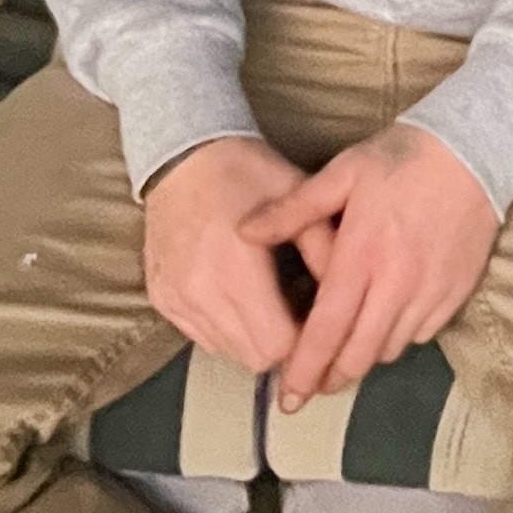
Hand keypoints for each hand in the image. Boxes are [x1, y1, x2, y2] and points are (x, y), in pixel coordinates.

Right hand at [142, 135, 307, 372]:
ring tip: (268, 301)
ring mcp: (176, 298)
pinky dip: (225, 328)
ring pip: (227, 351)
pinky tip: (237, 296)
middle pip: (254, 357)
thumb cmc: (247, 173)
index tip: (318, 319)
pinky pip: (202, 337)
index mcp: (236, 267)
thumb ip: (326, 249)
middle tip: (298, 311)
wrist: (182, 155)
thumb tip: (351, 298)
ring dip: (252, 337)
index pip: (277, 345)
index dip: (305, 340)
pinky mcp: (161, 299)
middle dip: (282, 343)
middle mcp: (200, 291)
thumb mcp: (299, 197)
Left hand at [239, 124, 501, 410]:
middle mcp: (396, 284)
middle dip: (330, 378)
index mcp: (361, 256)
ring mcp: (430, 293)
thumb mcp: (342, 172)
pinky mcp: (456, 293)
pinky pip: (421, 335)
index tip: (287, 397)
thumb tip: (244, 232)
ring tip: (343, 356)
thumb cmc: (403, 158)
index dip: (304, 370)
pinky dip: (398, 338)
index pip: (326, 331)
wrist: (476, 150)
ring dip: (362, 358)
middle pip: (358, 355)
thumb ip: (292, 209)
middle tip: (310, 387)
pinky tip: (384, 325)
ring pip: (389, 350)